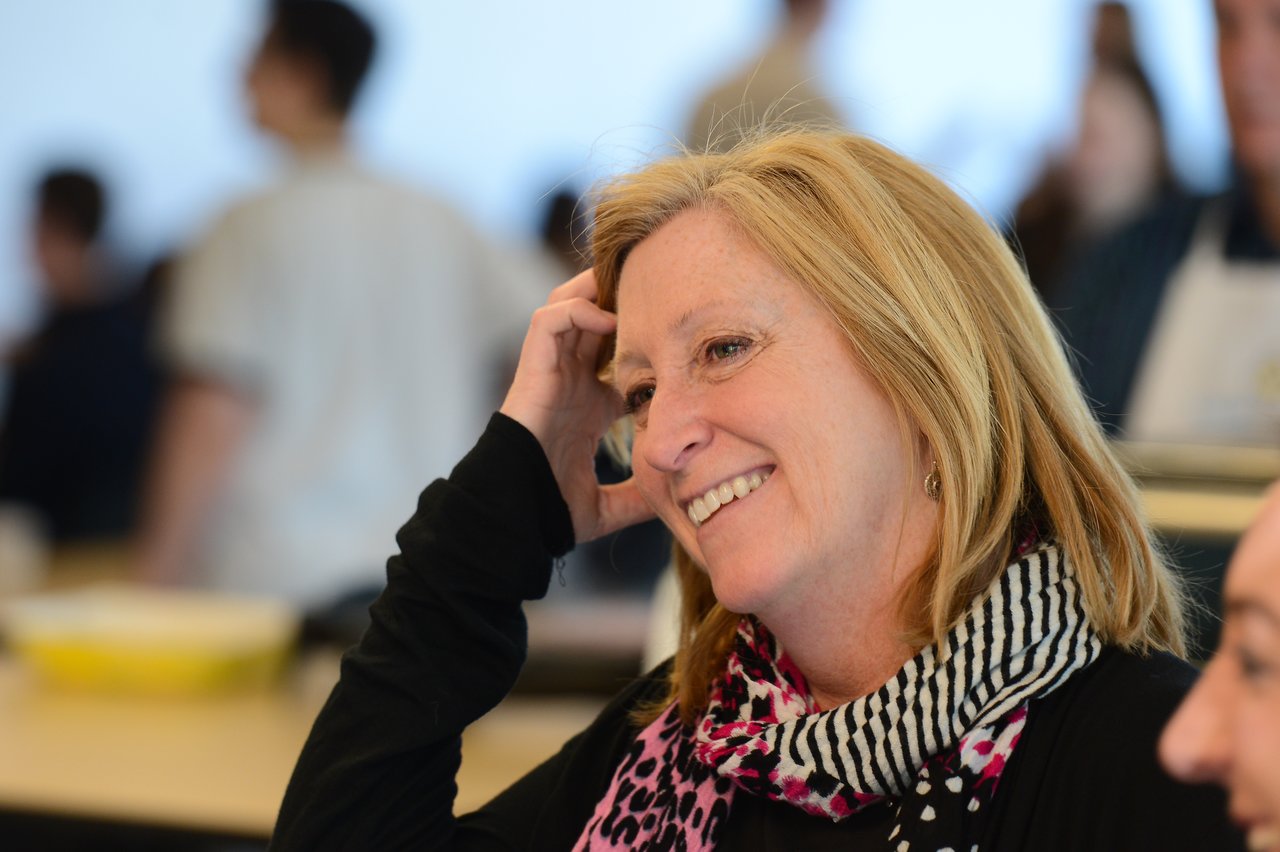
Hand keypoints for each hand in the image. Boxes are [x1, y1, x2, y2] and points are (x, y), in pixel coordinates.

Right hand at [500, 270, 653, 542]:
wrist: (517, 511)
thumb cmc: (551, 510)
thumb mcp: (608, 505)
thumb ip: (637, 500)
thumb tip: (674, 502)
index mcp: (588, 407)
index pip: (618, 360)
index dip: (646, 343)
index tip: (681, 339)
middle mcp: (570, 382)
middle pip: (594, 322)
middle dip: (621, 301)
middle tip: (659, 293)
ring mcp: (551, 372)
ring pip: (567, 306)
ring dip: (595, 292)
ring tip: (630, 288)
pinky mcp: (533, 367)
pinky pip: (549, 320)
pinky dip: (577, 310)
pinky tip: (608, 322)